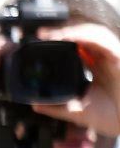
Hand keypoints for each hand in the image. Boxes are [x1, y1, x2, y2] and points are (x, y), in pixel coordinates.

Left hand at [34, 22, 119, 137]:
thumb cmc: (109, 116)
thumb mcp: (76, 111)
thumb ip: (56, 107)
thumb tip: (35, 105)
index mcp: (94, 66)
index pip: (77, 47)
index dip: (60, 42)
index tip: (41, 43)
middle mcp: (103, 58)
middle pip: (82, 37)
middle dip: (62, 33)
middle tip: (42, 35)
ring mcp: (111, 55)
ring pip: (92, 33)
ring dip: (71, 31)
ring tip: (51, 35)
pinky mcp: (118, 56)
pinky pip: (102, 40)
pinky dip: (85, 36)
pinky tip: (70, 36)